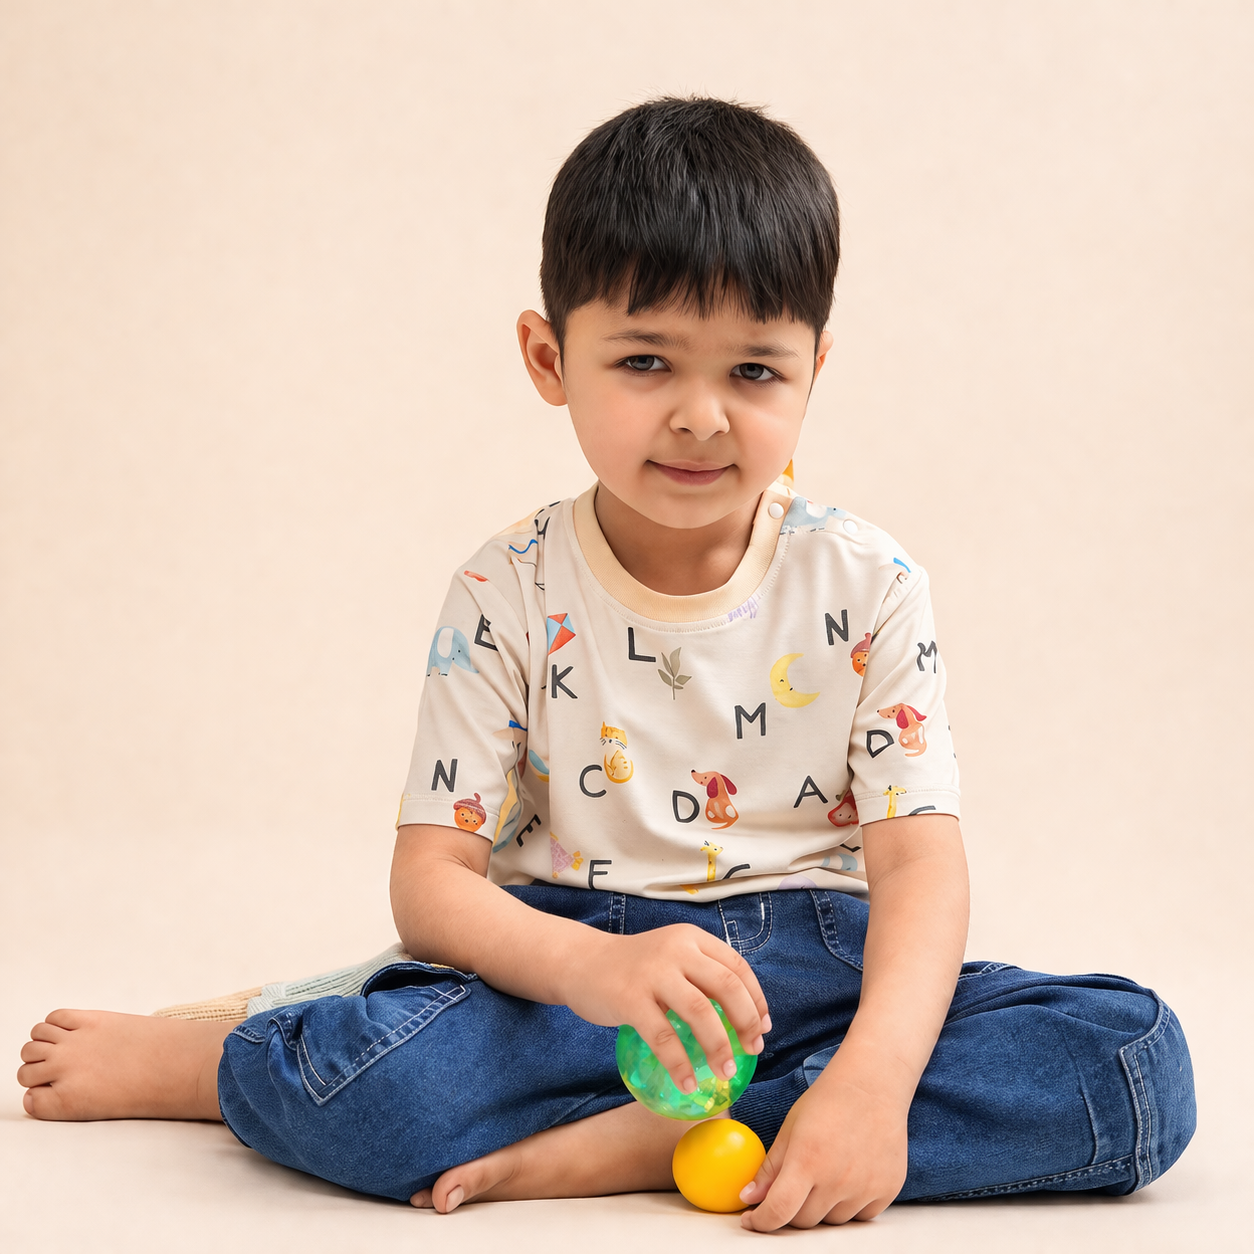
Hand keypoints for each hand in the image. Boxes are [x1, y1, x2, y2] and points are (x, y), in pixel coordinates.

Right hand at [566, 925, 769, 1094]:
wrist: (580, 962)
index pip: (737, 967)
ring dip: (719, 1047)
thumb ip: (700, 976)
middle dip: (746, 1023)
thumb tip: (742, 1021)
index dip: (757, 1000)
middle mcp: (676, 949)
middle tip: (752, 1052)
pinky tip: (687, 1082)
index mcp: (692, 938)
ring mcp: (653, 972)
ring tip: (724, 1073)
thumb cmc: (633, 968)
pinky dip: (679, 1063)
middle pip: (726, 987)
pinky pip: (663, 1036)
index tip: (763, 1029)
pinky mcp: (630, 998)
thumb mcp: (670, 957)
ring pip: (701, 1011)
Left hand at [738, 1067, 908, 1229]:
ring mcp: (865, 1188)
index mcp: (808, 1160)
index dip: (761, 1222)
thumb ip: (770, 1168)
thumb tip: (749, 1198)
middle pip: (804, 1220)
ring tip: (826, 1172)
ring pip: (832, 1221)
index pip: (779, 1211)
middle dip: (791, 1208)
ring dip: (821, 1207)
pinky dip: (849, 1205)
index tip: (752, 1220)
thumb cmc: (828, 1101)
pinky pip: (860, 1216)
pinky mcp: (887, 1190)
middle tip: (793, 1186)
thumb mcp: (790, 1128)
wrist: (872, 1085)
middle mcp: (837, 1180)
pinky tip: (848, 1176)